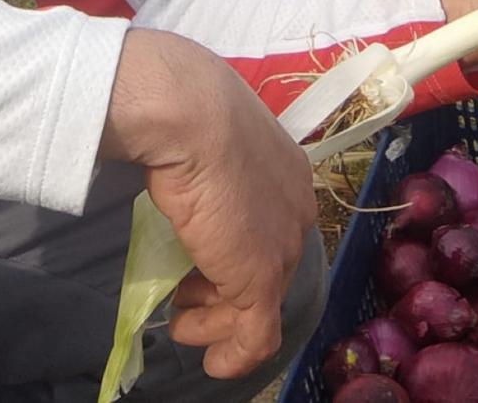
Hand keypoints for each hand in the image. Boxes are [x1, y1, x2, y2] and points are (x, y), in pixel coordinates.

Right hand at [100, 29, 316, 379]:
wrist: (192, 116)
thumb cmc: (191, 113)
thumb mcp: (210, 134)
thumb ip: (212, 160)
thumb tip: (187, 168)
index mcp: (287, 173)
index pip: (270, 227)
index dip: (236, 251)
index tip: (202, 262)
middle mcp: (294, 210)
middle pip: (266, 266)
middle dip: (225, 291)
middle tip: (187, 300)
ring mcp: (280, 247)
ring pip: (258, 303)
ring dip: (218, 323)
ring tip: (183, 324)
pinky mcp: (260, 279)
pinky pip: (255, 333)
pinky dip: (236, 354)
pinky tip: (214, 363)